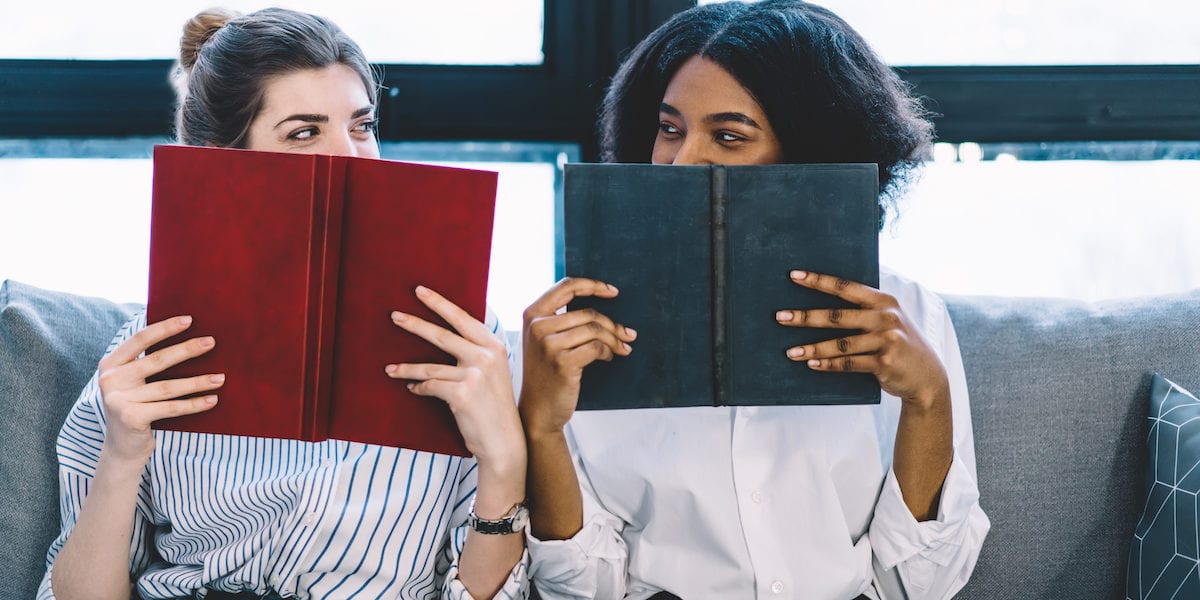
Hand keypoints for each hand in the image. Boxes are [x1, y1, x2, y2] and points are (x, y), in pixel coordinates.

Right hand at [97, 316, 223, 464]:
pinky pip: (170, 408)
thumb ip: (147, 363)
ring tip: (220, 377)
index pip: (140, 339)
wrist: (123, 449)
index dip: (165, 328)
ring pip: (168, 387)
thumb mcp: (134, 383)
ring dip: (198, 381)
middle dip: (187, 350)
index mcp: (110, 364)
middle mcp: (110, 379)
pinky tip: (212, 400)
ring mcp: (118, 399)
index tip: (189, 320)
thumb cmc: (136, 408)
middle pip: (157, 360)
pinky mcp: (130, 417)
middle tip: (211, 342)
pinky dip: (194, 404)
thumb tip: (189, 337)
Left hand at [386, 286, 524, 476]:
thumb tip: (446, 336)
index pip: (463, 318)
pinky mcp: (462, 393)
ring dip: (406, 368)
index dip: (440, 303)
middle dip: (416, 323)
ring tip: (390, 369)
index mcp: (495, 346)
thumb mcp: (493, 373)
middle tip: (394, 315)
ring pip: (430, 365)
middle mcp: (487, 356)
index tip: (420, 290)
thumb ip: (476, 353)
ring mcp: (475, 374)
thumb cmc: (494, 408)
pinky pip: (430, 386)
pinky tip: (413, 390)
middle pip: (443, 335)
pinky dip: (418, 388)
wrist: (504, 442)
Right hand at [518, 277, 635, 436]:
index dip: (593, 285)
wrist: (537, 409)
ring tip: (621, 348)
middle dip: (613, 325)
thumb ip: (560, 319)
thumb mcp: (544, 340)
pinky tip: (608, 357)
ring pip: (595, 330)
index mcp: (532, 314)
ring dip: (614, 340)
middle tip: (628, 334)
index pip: (567, 286)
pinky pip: (596, 347)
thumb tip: (601, 302)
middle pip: (588, 313)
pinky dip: (608, 352)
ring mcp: (548, 344)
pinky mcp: (562, 362)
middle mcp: (538, 326)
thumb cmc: (546, 373)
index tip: (614, 292)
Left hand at [776, 270, 948, 409]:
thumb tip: (821, 307)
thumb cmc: (898, 345)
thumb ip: (864, 311)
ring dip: (812, 348)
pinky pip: (849, 363)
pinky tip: (811, 364)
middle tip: (780, 317)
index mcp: (884, 300)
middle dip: (805, 317)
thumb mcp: (888, 320)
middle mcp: (886, 317)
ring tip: (790, 352)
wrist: (927, 377)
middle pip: (837, 316)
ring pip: (840, 344)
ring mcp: (886, 339)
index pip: (846, 287)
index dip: (819, 281)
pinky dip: (828, 364)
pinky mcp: (884, 363)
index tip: (794, 276)